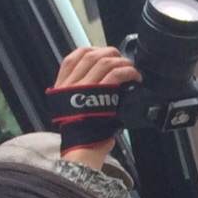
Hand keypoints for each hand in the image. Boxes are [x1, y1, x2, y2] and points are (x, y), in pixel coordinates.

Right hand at [46, 46, 139, 165]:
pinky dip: (129, 71)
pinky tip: (135, 77)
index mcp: (62, 87)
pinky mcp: (100, 92)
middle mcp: (71, 84)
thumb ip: (82, 96)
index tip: (101, 53)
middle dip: (109, 53)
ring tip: (131, 69)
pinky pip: (116, 73)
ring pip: (104, 61)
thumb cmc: (82, 133)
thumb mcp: (74, 110)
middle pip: (90, 55)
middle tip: (121, 60)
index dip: (89, 51)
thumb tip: (99, 85)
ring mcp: (84, 87)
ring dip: (122, 62)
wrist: (83, 146)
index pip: (71, 58)